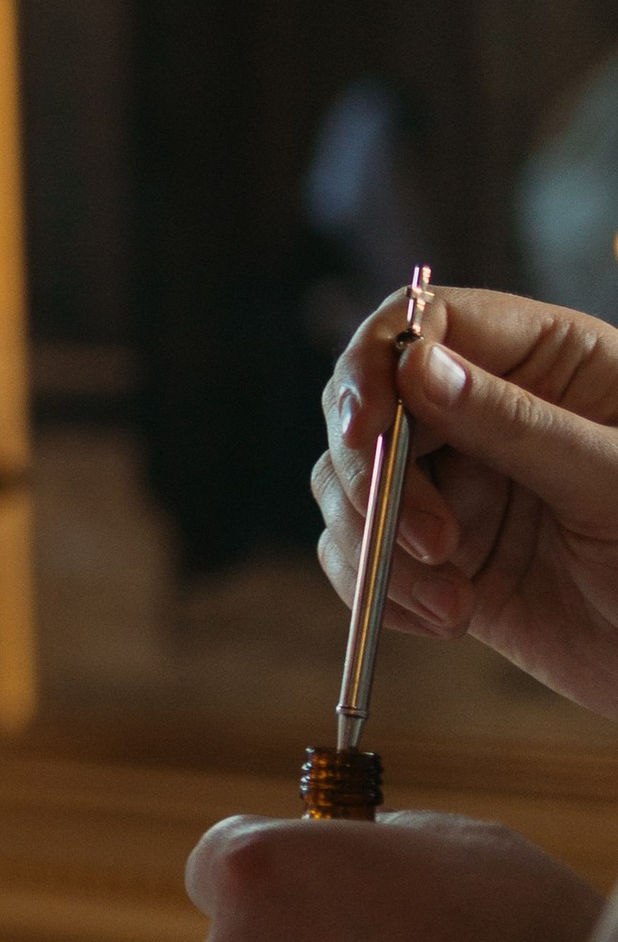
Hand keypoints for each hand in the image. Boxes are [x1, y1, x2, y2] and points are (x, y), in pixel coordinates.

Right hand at [314, 287, 617, 719]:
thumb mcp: (611, 480)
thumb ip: (517, 422)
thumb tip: (417, 366)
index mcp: (544, 360)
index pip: (426, 322)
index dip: (376, 364)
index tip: (363, 430)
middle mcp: (486, 411)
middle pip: (369, 403)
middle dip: (375, 478)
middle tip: (430, 543)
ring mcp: (456, 482)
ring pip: (350, 482)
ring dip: (378, 546)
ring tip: (453, 601)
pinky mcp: (436, 553)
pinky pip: (359, 552)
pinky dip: (376, 590)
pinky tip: (442, 619)